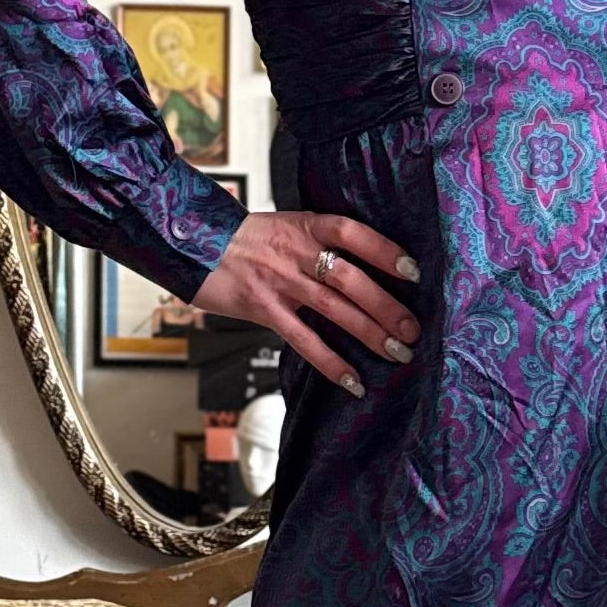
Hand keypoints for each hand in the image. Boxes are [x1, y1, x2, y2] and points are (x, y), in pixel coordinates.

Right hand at [192, 206, 422, 397]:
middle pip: (350, 279)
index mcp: (305, 226)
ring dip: (370, 333)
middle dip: (386, 305)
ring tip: (398, 352)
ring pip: (334, 309)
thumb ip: (319, 242)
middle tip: (413, 329)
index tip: (413, 271)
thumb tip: (365, 264)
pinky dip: (330, 362)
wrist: (193, 244)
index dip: (385, 251)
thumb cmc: (245, 238)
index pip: (352, 233)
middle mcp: (296, 253)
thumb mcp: (286, 226)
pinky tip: (353, 380)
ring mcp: (280, 283)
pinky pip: (303, 340)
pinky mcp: (264, 310)